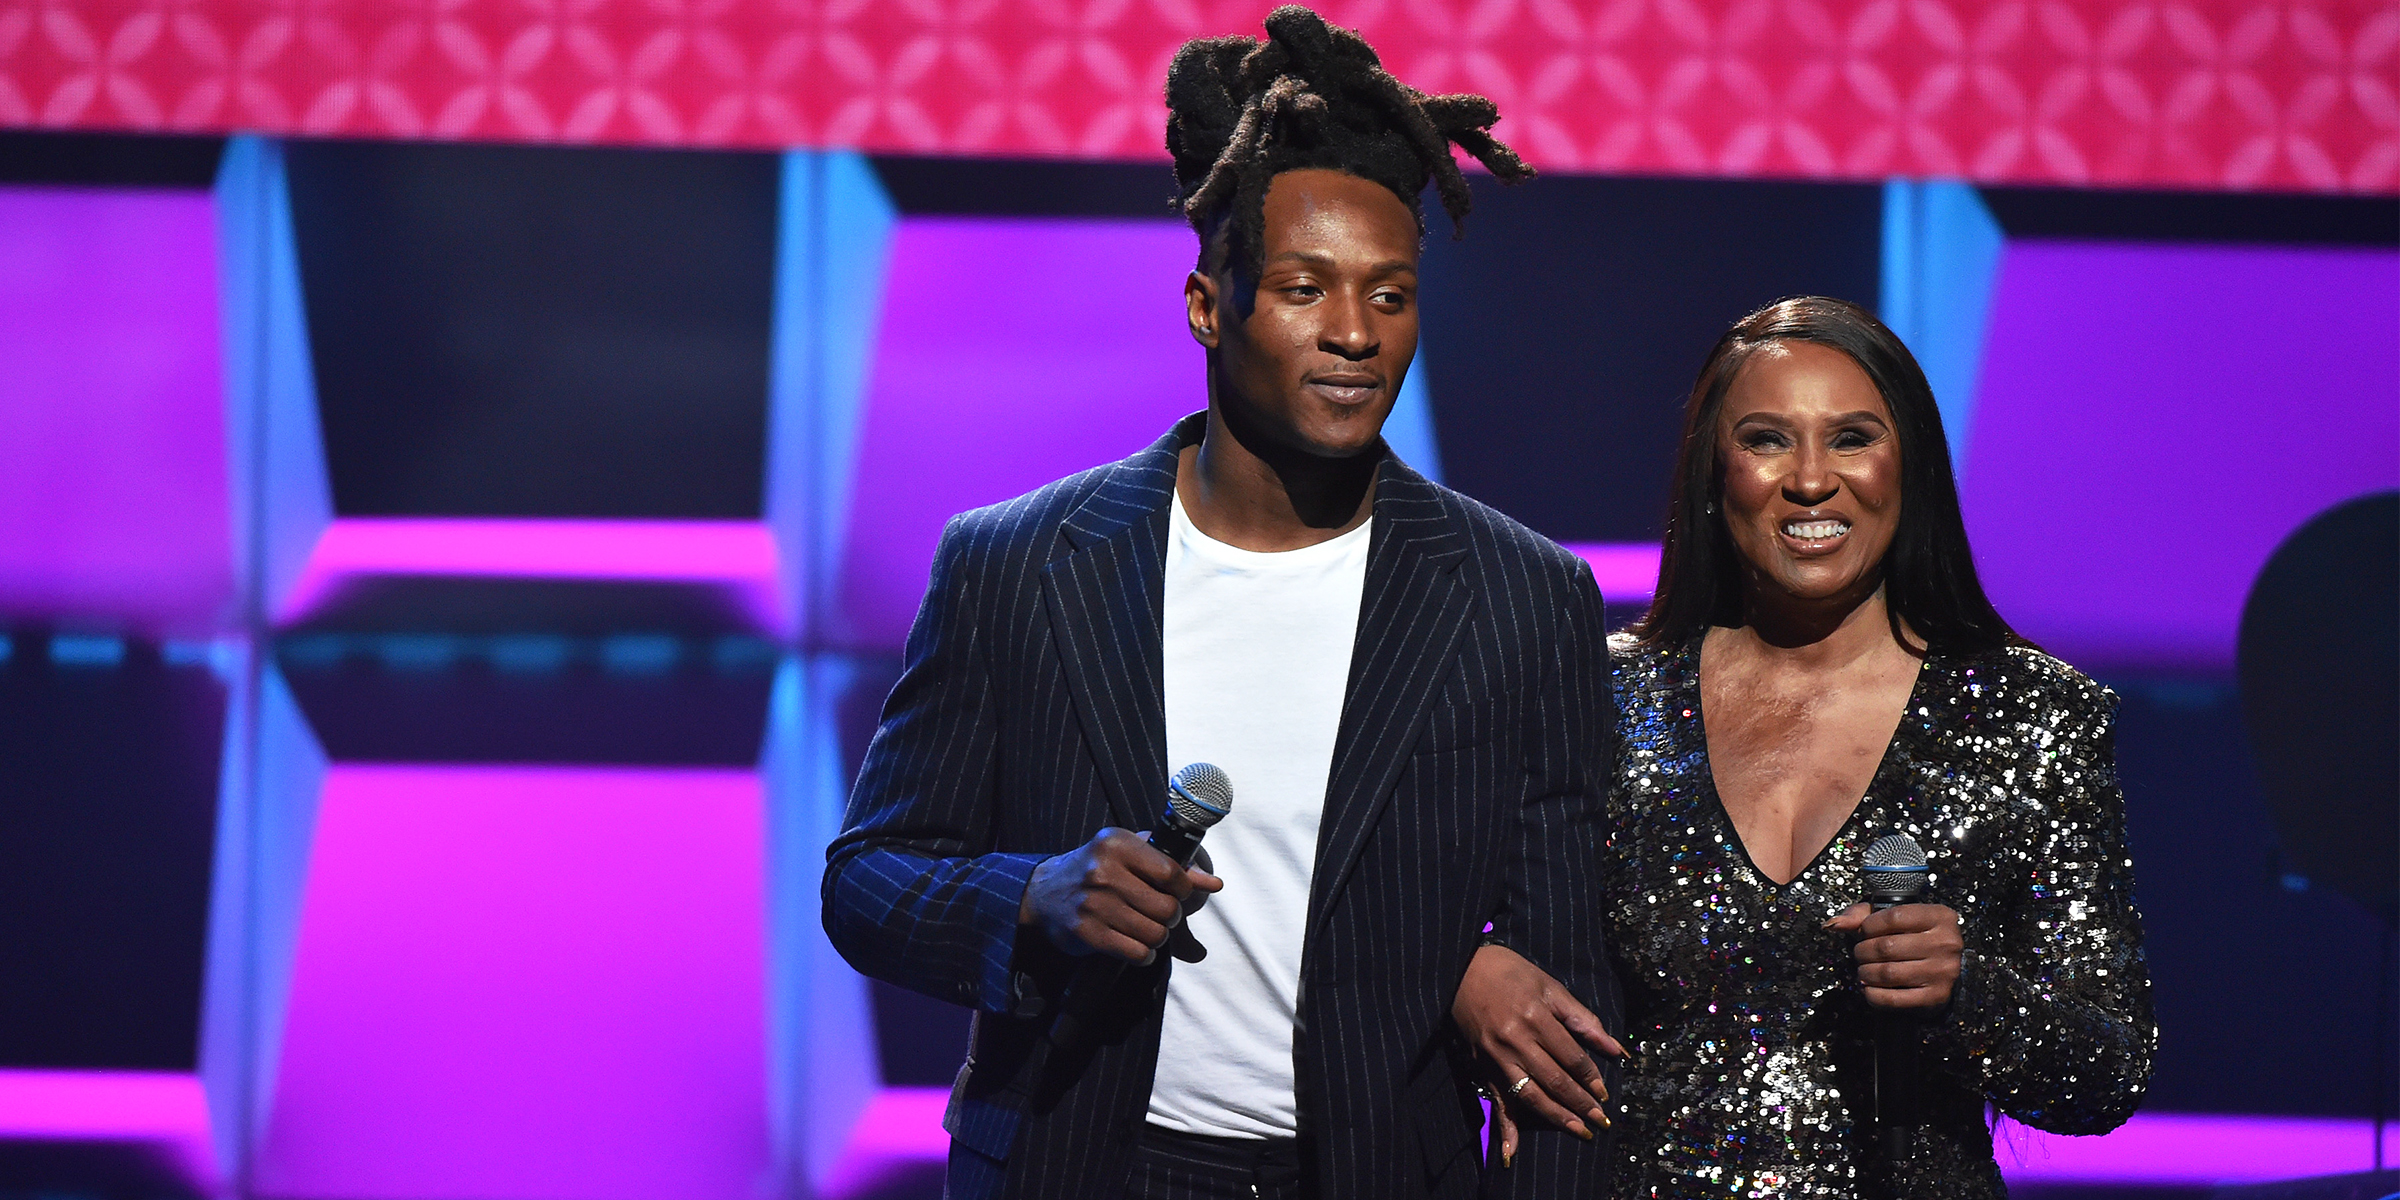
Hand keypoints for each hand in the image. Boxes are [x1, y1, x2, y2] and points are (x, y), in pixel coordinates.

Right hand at [1018, 828, 1221, 962]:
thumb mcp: (1132, 854)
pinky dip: (1144, 954)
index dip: (1183, 889)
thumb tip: (1215, 883)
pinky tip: (1135, 945)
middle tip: (1159, 914)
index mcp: (1117, 844)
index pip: (1172, 873)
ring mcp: (1093, 904)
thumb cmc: (1097, 869)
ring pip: (1155, 933)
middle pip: (1167, 908)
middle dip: (1171, 916)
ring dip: (1157, 936)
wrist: (1044, 892)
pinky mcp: (1087, 933)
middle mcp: (1103, 872)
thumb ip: (1175, 866)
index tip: (1177, 893)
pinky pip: (1137, 952)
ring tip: (1146, 928)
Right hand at [1451, 943, 1625, 1163]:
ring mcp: (1497, 1057)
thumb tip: (1616, 1048)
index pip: (1572, 1057)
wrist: (1460, 968)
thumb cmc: (1510, 972)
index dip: (1591, 1078)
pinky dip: (1503, 1129)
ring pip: (1531, 1095)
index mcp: (1536, 1017)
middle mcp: (1516, 1041)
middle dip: (1581, 1104)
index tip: (1605, 1095)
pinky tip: (1510, 1153)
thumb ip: (1582, 1019)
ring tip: (1578, 1131)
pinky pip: (1496, 1101)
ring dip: (1556, 1118)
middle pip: (1555, 1081)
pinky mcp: (1483, 1066)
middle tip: (1601, 1122)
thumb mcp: (1550, 986)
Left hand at [1827, 902, 1963, 1008]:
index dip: (1869, 925)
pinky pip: (1892, 999)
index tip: (1864, 932)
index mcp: (1939, 916)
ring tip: (1864, 970)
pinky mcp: (1935, 997)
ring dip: (1865, 973)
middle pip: (1887, 946)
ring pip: (1887, 973)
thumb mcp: (1893, 918)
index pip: (1894, 916)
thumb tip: (1834, 924)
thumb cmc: (1913, 938)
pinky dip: (1872, 994)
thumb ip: (1862, 915)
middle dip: (1863, 951)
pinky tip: (1870, 987)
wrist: (1942, 971)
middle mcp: (1946, 943)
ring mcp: (1943, 972)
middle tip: (1860, 954)